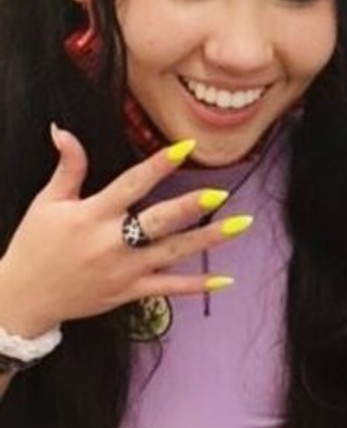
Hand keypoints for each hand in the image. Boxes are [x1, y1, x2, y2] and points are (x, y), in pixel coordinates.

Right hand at [0, 128, 246, 337]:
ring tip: (241, 226)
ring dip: (207, 240)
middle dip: (189, 208)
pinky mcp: (129, 292)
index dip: (158, 165)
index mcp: (92, 214)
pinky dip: (197, 285)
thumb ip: (68, 167)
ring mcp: (124, 270)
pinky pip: (168, 289)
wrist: (24, 297)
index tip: (184, 148)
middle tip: (219, 194)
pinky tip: (226, 278)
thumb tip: (63, 130)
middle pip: (157, 221)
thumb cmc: (35, 245)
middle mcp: (111, 242)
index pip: (131, 184)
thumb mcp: (48, 203)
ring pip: (172, 253)